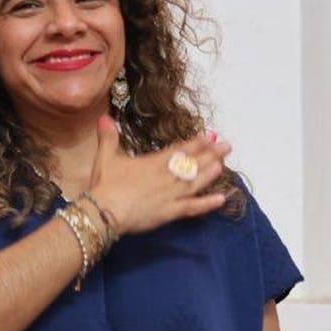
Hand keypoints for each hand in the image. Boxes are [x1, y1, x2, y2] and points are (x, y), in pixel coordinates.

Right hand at [85, 116, 230, 236]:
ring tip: (224, 164)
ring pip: (195, 182)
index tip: (209, 136)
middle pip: (192, 163)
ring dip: (210, 173)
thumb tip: (104, 117)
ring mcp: (170, 195)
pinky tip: (221, 200)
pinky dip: (207, 204)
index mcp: (153, 162)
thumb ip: (108, 138)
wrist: (104, 211)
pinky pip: (192, 207)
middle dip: (210, 154)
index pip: (179, 150)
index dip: (195, 143)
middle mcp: (166, 176)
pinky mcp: (169, 213)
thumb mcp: (105, 158)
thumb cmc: (105, 185)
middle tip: (227, 146)